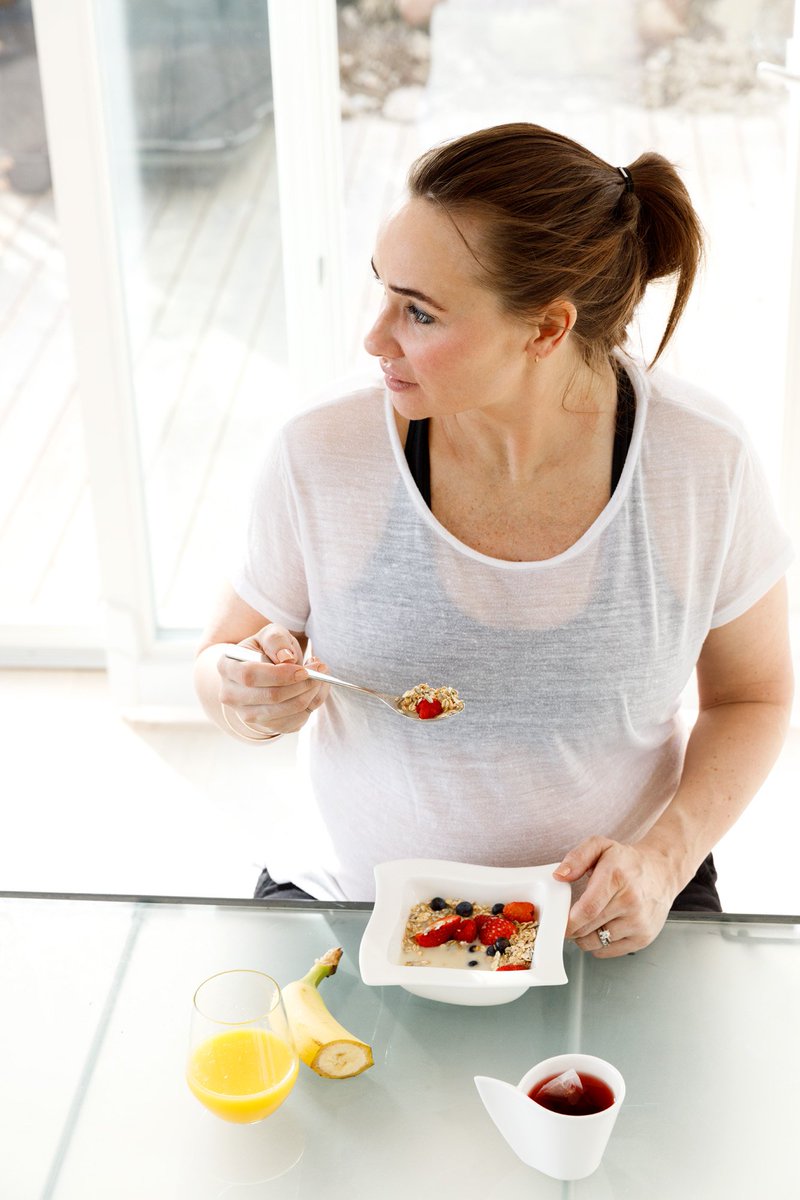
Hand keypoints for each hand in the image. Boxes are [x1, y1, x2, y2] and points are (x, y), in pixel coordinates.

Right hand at [217, 624, 329, 736]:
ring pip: (284, 712)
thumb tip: (286, 658)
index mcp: (226, 667)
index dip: (280, 674)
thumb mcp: (270, 634)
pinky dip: (311, 706)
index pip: (250, 676)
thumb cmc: (266, 648)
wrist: (265, 668)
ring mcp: (246, 714)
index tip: (304, 669)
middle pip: (270, 697)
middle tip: (320, 671)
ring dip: (309, 695)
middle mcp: (231, 695)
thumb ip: (276, 640)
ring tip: (319, 677)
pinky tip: (315, 689)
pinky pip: (294, 722)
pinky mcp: (266, 726)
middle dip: (301, 685)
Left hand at [553, 836, 675, 957]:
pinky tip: (602, 927)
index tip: (558, 921)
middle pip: (588, 928)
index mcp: (617, 877)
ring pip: (596, 943)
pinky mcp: (643, 938)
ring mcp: (639, 922)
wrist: (661, 872)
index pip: (587, 909)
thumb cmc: (628, 862)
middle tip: (569, 919)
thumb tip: (560, 875)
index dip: (568, 920)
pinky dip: (598, 944)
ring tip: (587, 921)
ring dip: (584, 937)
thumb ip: (577, 857)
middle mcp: (631, 902)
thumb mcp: (600, 846)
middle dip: (572, 928)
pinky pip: (608, 951)